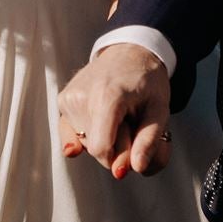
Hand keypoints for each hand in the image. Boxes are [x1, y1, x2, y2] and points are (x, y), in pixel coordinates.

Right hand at [58, 43, 171, 177]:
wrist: (129, 53)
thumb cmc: (147, 82)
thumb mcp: (160, 110)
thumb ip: (150, 141)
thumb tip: (136, 168)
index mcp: (108, 95)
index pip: (101, 148)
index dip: (119, 158)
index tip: (133, 154)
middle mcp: (82, 96)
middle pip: (95, 149)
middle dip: (116, 147)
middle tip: (130, 124)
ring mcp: (68, 98)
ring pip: (84, 144)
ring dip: (104, 139)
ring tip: (117, 116)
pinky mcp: (62, 101)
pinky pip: (73, 135)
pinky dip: (89, 134)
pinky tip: (100, 120)